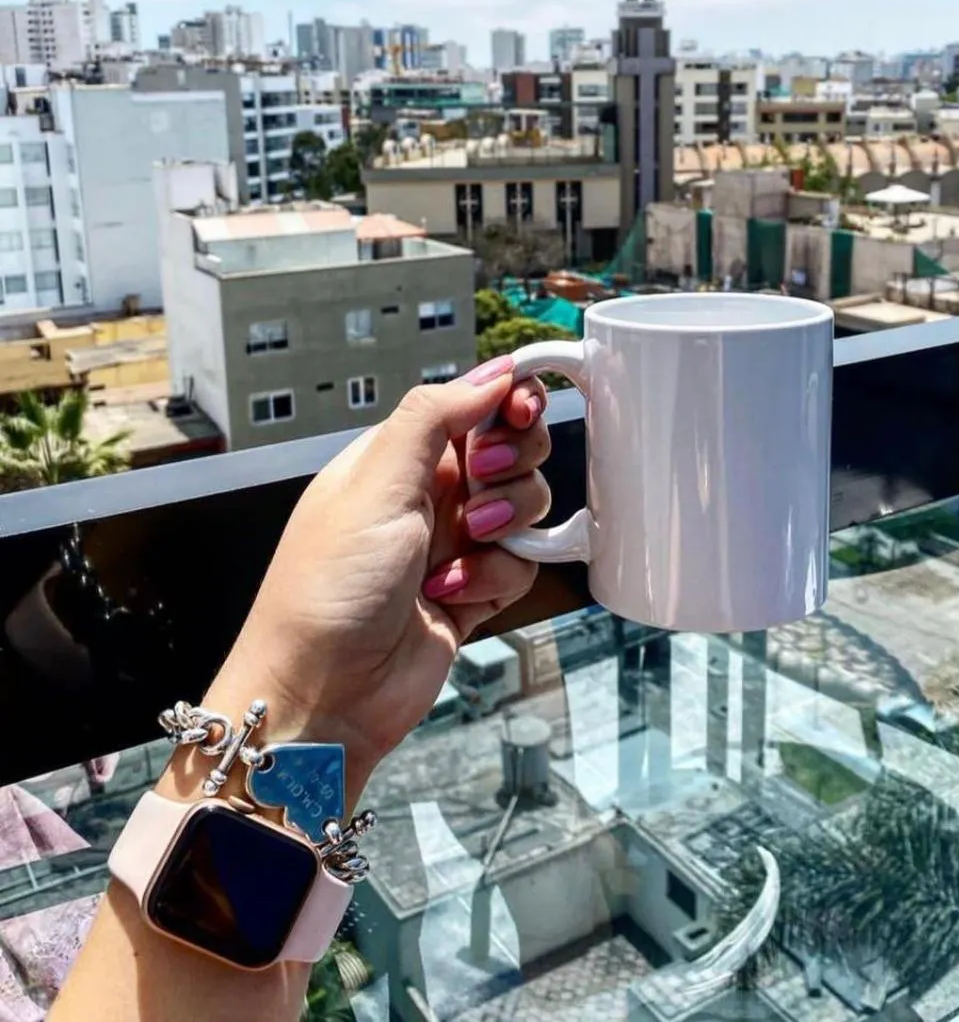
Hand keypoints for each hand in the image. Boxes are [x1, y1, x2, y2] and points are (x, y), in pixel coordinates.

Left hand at [192, 356, 549, 805]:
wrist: (321, 698)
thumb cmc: (326, 593)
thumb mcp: (375, 485)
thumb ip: (434, 417)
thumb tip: (489, 374)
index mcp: (396, 457)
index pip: (470, 406)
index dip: (504, 405)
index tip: (519, 412)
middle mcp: (426, 495)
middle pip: (509, 451)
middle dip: (511, 465)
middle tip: (483, 483)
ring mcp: (450, 546)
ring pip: (522, 508)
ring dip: (503, 526)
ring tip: (460, 548)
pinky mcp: (470, 594)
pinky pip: (517, 566)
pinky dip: (494, 580)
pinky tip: (449, 597)